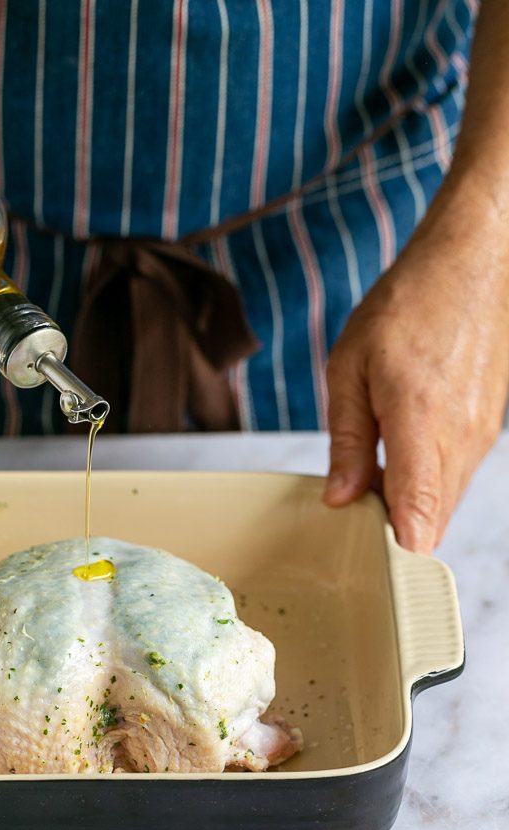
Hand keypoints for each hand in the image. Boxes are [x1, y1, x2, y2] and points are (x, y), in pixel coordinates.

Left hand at [323, 170, 508, 552]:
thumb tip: (340, 497)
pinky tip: (399, 458)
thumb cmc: (408, 304)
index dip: (395, 552)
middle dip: (392, 532)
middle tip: (350, 521)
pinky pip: (455, 478)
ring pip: (445, 503)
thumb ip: (348, 439)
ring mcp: (481, 437)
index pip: (418, 515)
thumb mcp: (351, 367)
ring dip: (409, 507)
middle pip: (432, 521)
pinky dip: (426, 483)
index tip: (367, 565)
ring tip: (369, 484)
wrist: (473, 264)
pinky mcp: (488, 430)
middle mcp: (461, 438)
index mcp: (420, 420)